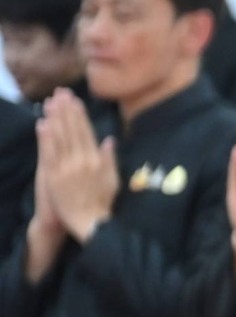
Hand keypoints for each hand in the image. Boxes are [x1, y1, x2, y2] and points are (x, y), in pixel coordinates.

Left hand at [39, 89, 118, 240]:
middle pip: (73, 130)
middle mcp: (83, 160)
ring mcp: (67, 168)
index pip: (87, 132)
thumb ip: (110, 159)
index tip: (75, 100)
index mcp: (97, 160)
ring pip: (60, 138)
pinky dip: (45, 138)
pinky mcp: (54, 176)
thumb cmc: (103, 203)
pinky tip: (42, 124)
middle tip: (60, 93)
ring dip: (55, 118)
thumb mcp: (113, 180)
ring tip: (50, 103)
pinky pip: (49, 153)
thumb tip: (109, 140)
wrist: (90, 222)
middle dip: (66, 110)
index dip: (80, 115)